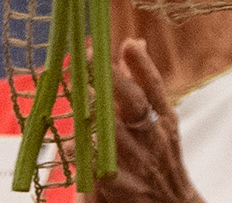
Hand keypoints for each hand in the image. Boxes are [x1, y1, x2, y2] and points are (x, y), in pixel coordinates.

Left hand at [93, 39, 204, 202]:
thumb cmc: (159, 157)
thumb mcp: (158, 120)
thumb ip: (143, 84)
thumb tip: (135, 42)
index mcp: (162, 118)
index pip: (154, 86)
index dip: (142, 64)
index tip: (126, 43)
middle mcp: (154, 138)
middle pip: (136, 104)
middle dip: (114, 81)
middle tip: (90, 58)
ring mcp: (141, 163)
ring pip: (116, 135)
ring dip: (95, 116)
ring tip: (78, 98)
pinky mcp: (126, 188)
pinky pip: (102, 170)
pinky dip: (85, 157)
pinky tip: (69, 147)